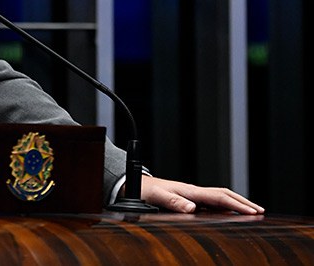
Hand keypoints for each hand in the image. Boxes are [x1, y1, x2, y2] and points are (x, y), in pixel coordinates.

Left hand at [140, 176, 264, 213]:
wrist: (135, 184)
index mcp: (190, 191)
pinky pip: (212, 201)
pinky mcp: (189, 198)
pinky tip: (229, 212)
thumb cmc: (146, 191)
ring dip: (236, 203)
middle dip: (243, 202)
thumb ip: (173, 203)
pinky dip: (225, 206)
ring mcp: (192, 194)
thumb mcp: (157, 197)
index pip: (219, 197)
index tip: (253, 211)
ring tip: (251, 211)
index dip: (237, 204)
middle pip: (224, 194)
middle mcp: (194, 191)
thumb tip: (191, 208)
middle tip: (260, 211)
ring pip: (220, 197)